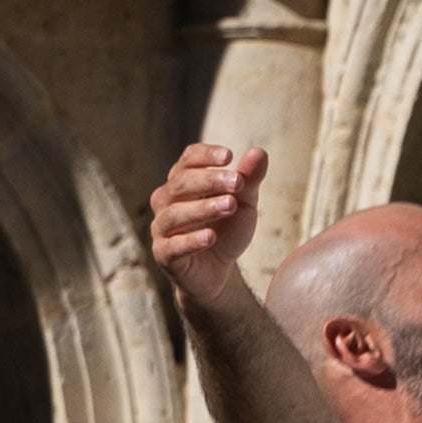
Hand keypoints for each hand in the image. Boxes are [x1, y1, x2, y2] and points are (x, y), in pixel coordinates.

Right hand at [151, 142, 267, 308]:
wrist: (218, 271)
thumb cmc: (226, 230)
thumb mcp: (243, 204)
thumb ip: (249, 180)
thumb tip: (259, 152)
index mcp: (182, 183)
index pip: (187, 160)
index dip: (205, 156)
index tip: (229, 156)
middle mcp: (165, 201)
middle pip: (180, 183)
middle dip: (210, 180)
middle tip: (238, 182)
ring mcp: (162, 228)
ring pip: (175, 214)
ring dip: (204, 208)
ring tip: (230, 205)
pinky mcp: (164, 255)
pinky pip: (173, 246)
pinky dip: (192, 240)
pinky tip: (211, 237)